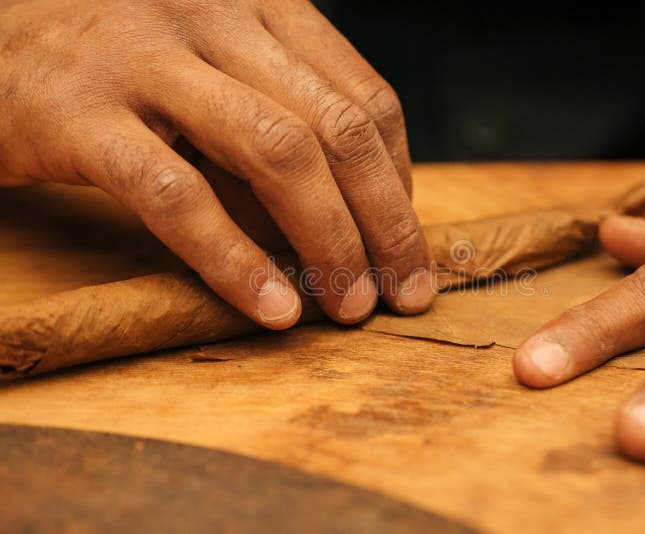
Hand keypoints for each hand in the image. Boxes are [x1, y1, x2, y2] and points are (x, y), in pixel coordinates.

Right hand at [0, 0, 435, 327]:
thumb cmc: (120, 68)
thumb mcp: (216, 76)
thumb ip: (277, 130)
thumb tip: (350, 222)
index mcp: (260, 6)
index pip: (366, 97)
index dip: (399, 181)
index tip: (405, 242)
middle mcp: (215, 17)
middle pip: (338, 128)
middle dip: (385, 221)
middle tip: (404, 291)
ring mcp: (147, 59)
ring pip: (277, 154)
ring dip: (328, 241)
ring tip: (350, 305)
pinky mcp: (83, 113)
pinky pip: (178, 197)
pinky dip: (233, 261)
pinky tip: (271, 309)